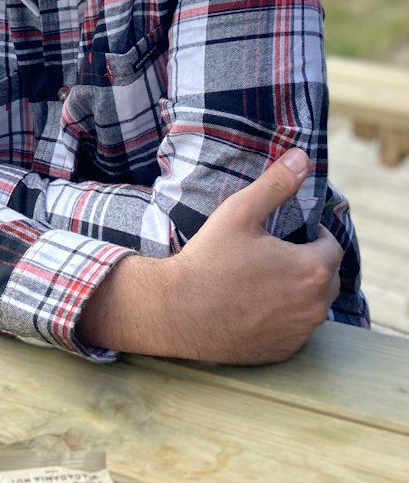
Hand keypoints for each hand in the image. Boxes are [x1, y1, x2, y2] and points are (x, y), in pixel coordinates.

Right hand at [77, 148, 341, 362]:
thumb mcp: (241, 212)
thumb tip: (302, 157)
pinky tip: (256, 303)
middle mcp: (315, 306)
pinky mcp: (283, 352)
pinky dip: (285, 315)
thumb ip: (276, 184)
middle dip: (309, 261)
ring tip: (265, 275)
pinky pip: (296, 329)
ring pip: (313, 305)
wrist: (179, 310)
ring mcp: (300, 333)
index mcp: (312, 269)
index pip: (331, 246)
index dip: (312, 234)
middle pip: (327, 277)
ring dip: (300, 289)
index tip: (287, 231)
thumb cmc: (210, 258)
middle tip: (274, 251)